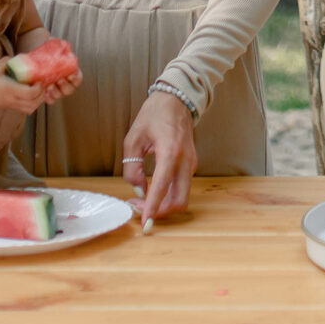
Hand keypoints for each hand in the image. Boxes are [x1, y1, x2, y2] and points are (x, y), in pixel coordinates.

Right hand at [0, 57, 47, 117]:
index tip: (40, 80)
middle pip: (33, 102)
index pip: (29, 93)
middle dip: (42, 94)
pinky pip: (26, 110)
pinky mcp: (11, 107)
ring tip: (39, 91)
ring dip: (38, 100)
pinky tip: (32, 96)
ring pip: (31, 108)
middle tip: (42, 84)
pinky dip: (33, 104)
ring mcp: (12, 105)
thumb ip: (9, 60)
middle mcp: (12, 99)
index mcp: (10, 89)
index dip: (38, 88)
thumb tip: (20, 57)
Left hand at [16, 41, 82, 105]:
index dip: (76, 78)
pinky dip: (49, 98)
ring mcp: (58, 90)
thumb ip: (54, 43)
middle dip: (65, 86)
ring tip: (49, 86)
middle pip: (70, 89)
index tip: (70, 74)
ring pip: (61, 95)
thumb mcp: (52, 49)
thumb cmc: (48, 56)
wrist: (36, 63)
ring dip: (56, 92)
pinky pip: (52, 100)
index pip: (78, 78)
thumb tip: (51, 38)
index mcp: (71, 73)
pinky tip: (45, 94)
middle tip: (59, 80)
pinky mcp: (49, 95)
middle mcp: (66, 83)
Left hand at [121, 88, 197, 222]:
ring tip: (142, 200)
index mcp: (170, 151)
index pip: (162, 187)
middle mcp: (185, 160)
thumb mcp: (134, 137)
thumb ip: (132, 166)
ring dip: (163, 205)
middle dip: (159, 212)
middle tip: (139, 209)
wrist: (177, 99)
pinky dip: (168, 196)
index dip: (153, 208)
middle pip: (178, 200)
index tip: (145, 224)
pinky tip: (152, 191)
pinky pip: (182, 187)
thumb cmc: (154, 114)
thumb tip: (137, 189)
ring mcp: (192, 163)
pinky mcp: (191, 165)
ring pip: (182, 197)